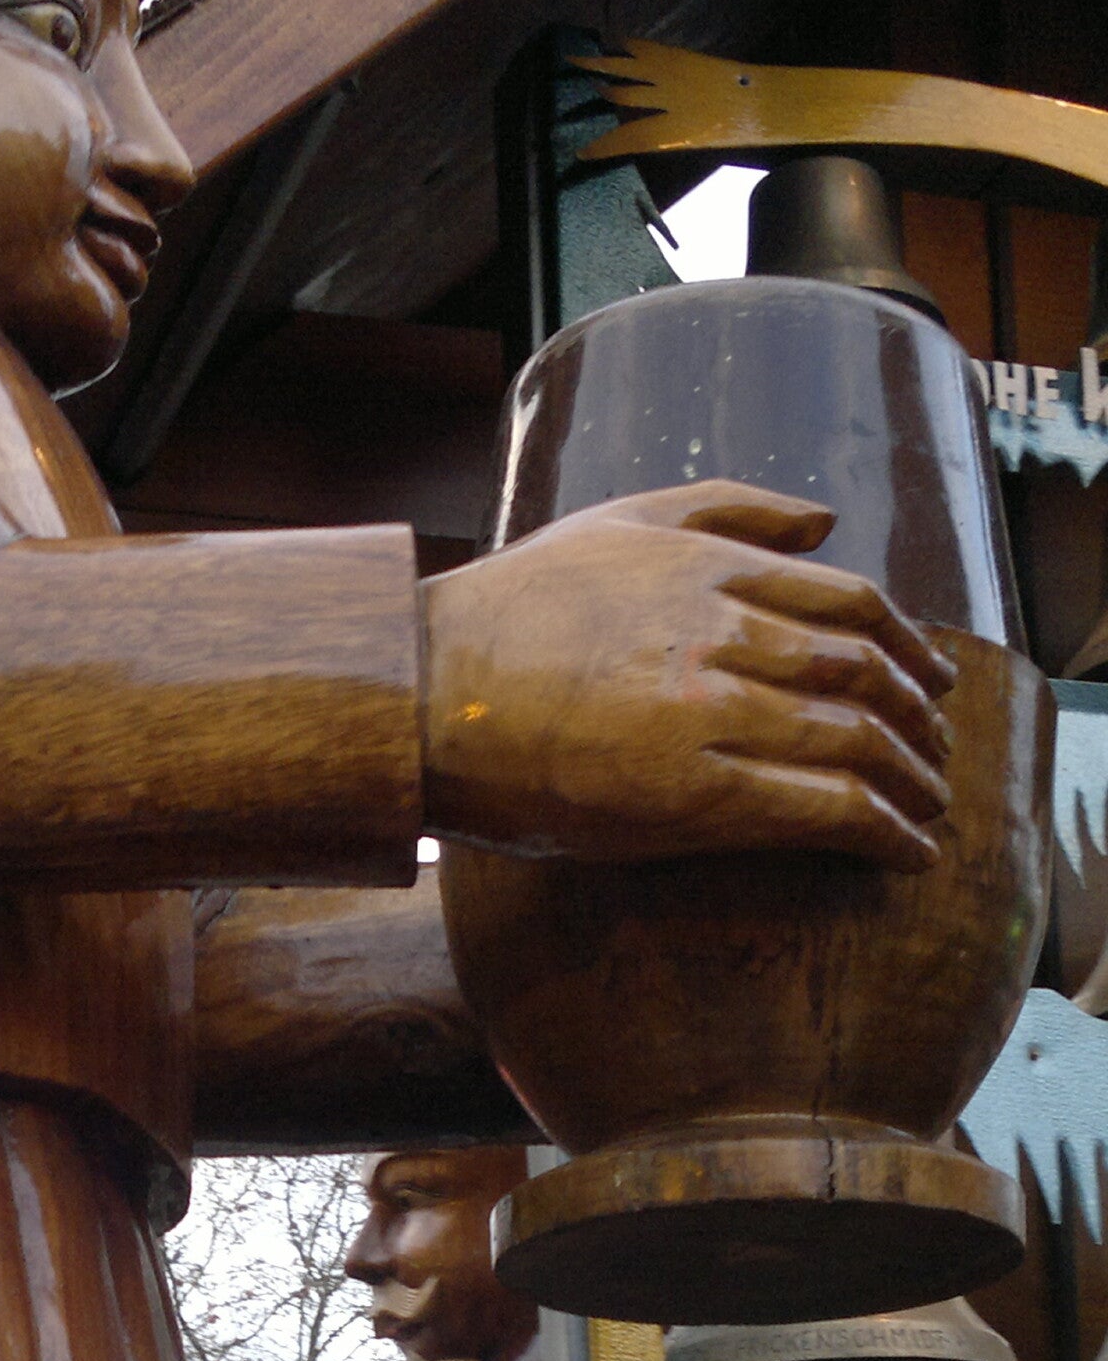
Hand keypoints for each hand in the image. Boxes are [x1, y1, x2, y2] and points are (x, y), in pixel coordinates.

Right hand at [422, 483, 955, 869]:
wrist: (422, 693)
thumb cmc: (505, 613)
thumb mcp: (615, 523)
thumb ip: (727, 508)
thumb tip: (827, 521)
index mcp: (711, 566)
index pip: (850, 602)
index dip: (907, 645)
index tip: (929, 680)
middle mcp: (723, 632)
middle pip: (865, 671)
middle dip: (920, 718)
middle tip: (938, 753)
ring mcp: (710, 713)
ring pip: (856, 739)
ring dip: (911, 780)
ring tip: (929, 810)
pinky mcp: (693, 794)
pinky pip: (822, 808)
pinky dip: (881, 830)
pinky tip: (904, 852)